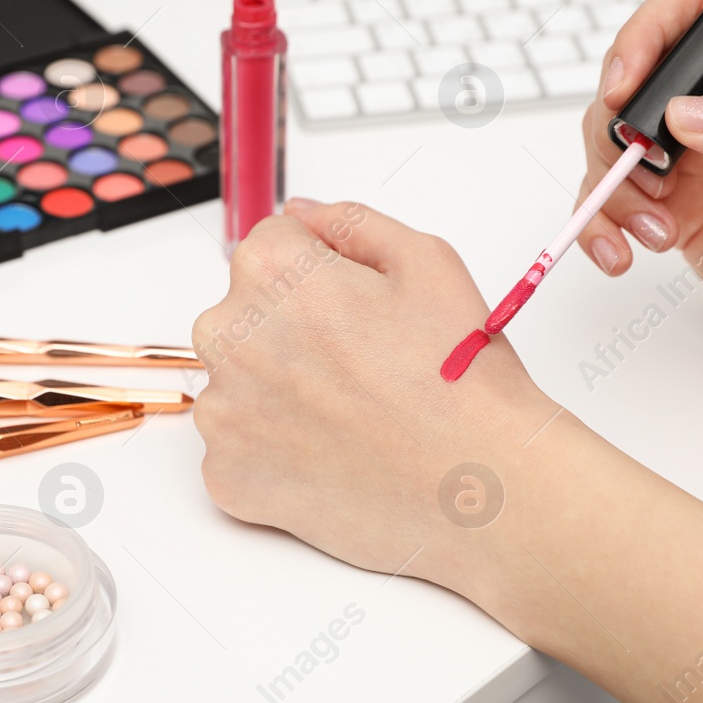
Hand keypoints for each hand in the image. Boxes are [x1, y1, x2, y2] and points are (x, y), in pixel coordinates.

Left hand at [190, 200, 554, 589]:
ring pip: (242, 383)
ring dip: (281, 393)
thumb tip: (301, 215)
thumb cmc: (461, 380)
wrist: (480, 488)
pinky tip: (334, 457)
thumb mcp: (427, 261)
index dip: (324, 276)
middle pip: (247, 315)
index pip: (271, 248)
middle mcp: (227, 335)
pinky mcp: (226, 475)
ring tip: (352, 417)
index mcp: (269, 271)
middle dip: (294, 332)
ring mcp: (222, 412)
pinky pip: (241, 449)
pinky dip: (278, 453)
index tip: (360, 312)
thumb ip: (350, 222)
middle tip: (363, 368)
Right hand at [575, 0, 702, 426]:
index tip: (625, 91)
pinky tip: (622, 254)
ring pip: (613, 142)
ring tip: (651, 237)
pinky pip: (609, 199)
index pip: (692, 7)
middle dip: (617, 132)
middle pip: (635, 77)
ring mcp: (701, 160)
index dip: (645, 34)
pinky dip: (599, 224)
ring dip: (609, 189)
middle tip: (642, 182)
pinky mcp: (678, 209)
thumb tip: (687, 111)